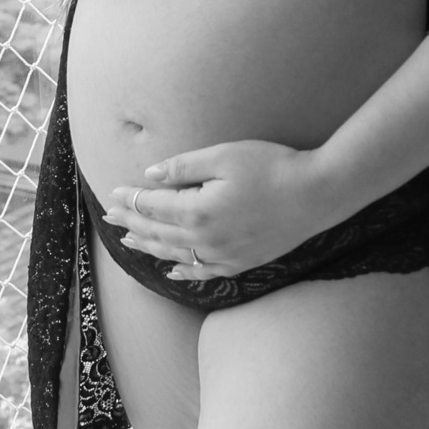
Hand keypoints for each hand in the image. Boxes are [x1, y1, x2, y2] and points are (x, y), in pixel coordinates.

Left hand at [106, 140, 337, 280]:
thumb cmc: (273, 167)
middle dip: (132, 224)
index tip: (112, 194)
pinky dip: (184, 271)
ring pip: (175, 255)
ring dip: (149, 247)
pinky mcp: (242, 262)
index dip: (130, 200)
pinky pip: (204, 272)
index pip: (152, 207)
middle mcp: (205, 240)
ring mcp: (224, 256)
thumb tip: (150, 176)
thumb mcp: (224, 157)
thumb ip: (184, 168)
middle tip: (110, 218)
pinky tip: (172, 271)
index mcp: (197, 212)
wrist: (318, 194)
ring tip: (129, 242)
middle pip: (157, 233)